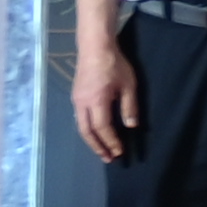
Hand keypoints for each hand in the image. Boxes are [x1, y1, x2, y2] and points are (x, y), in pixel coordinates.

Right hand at [75, 41, 134, 162]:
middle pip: (87, 132)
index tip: (120, 152)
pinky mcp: (75, 96)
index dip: (111, 142)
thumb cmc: (114, 64)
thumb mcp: (128, 85)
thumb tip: (131, 126)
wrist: (94, 47)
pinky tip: (95, 133)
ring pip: (81, 126)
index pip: (103, 128)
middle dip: (98, 147)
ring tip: (102, 150)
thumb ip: (129, 106)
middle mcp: (82, 104)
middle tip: (108, 158)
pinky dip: (87, 130)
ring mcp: (76, 100)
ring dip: (91, 140)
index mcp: (96, 101)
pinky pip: (80, 118)